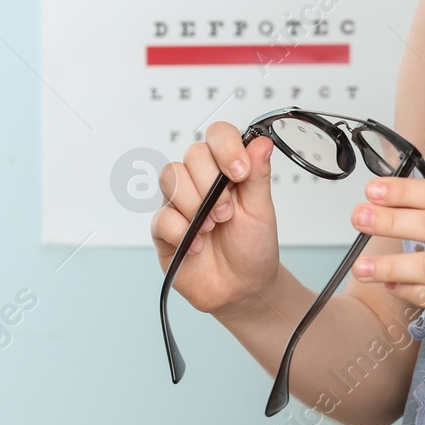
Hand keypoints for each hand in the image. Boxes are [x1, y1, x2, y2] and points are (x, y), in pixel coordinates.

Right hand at [150, 122, 280, 317]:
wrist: (242, 289)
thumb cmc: (252, 247)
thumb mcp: (262, 210)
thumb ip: (258, 174)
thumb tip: (261, 141)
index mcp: (225, 170)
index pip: (218, 135)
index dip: (226, 147)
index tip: (241, 172)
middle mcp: (199, 181)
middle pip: (192, 154)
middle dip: (213, 185)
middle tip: (228, 213)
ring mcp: (179, 203)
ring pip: (171, 177)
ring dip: (196, 205)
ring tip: (213, 228)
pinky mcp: (164, 230)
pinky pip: (162, 217)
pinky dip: (182, 233)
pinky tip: (198, 246)